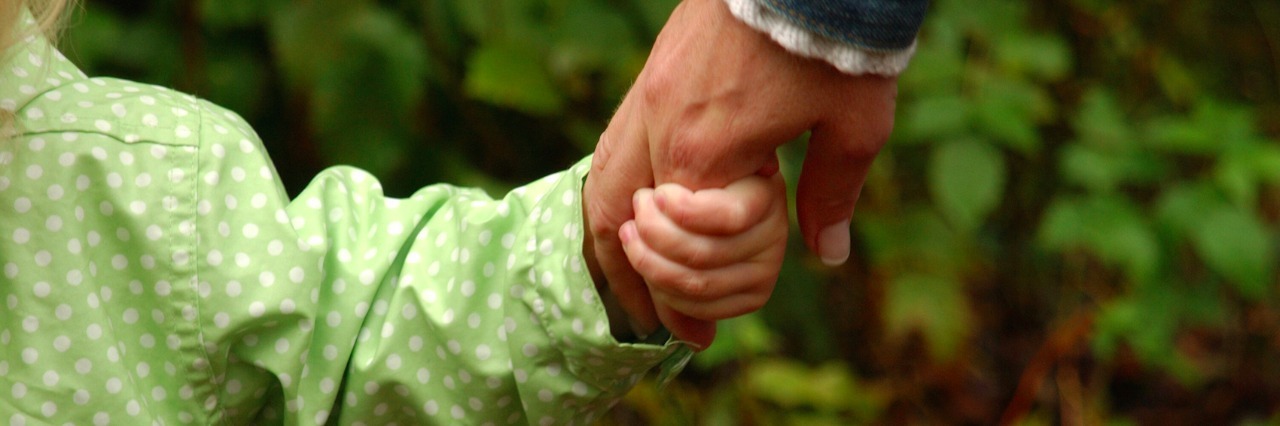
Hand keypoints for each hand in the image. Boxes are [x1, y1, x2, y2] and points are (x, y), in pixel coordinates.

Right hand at [584, 0, 898, 342]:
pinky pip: (617, 137)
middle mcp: (662, 125)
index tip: (696, 335)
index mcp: (706, 153)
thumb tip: (828, 252)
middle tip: (645, 316)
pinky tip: (633, 199)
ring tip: (625, 266)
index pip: (676, 246)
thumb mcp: (853, 126)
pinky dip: (616, 182)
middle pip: (615, 215)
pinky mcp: (656, 68)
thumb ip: (833, 193)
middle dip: (626, 275)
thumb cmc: (837, 43)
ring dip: (611, 230)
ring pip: (602, 175)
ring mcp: (650, 92)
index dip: (681, 299)